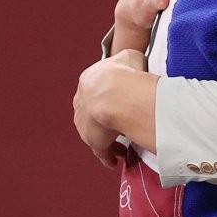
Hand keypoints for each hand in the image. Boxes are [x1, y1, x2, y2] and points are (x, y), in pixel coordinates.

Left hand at [73, 50, 148, 167]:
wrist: (117, 94)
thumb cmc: (126, 73)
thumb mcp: (131, 56)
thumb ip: (129, 61)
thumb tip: (134, 65)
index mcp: (88, 79)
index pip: (98, 88)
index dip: (112, 94)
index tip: (122, 100)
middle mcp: (82, 101)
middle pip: (94, 111)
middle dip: (107, 117)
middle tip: (123, 122)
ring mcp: (85, 122)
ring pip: (97, 131)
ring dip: (108, 137)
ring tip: (123, 143)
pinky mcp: (92, 140)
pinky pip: (101, 150)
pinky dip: (108, 155)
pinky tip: (114, 160)